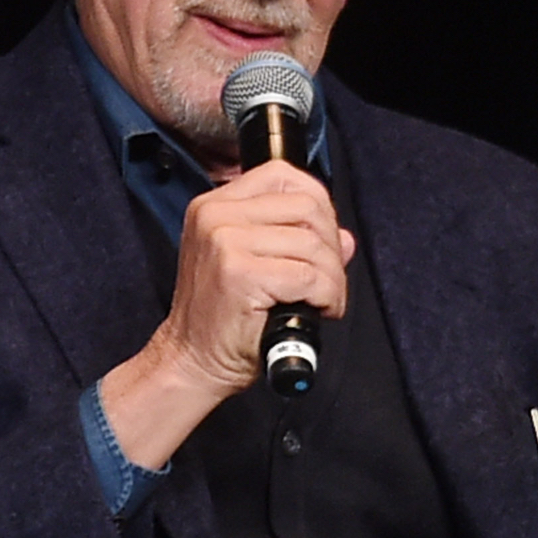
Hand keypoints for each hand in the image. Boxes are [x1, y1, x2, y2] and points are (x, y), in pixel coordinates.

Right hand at [99, 161, 354, 466]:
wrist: (192, 361)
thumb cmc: (222, 319)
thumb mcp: (255, 266)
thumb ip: (297, 243)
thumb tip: (345, 238)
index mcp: (216, 205)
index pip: (285, 176)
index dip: (320, 206)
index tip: (324, 241)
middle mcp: (216, 215)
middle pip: (307, 207)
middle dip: (331, 247)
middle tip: (328, 279)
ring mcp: (225, 241)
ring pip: (313, 244)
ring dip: (333, 278)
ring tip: (324, 300)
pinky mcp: (239, 272)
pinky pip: (309, 276)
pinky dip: (327, 296)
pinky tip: (319, 311)